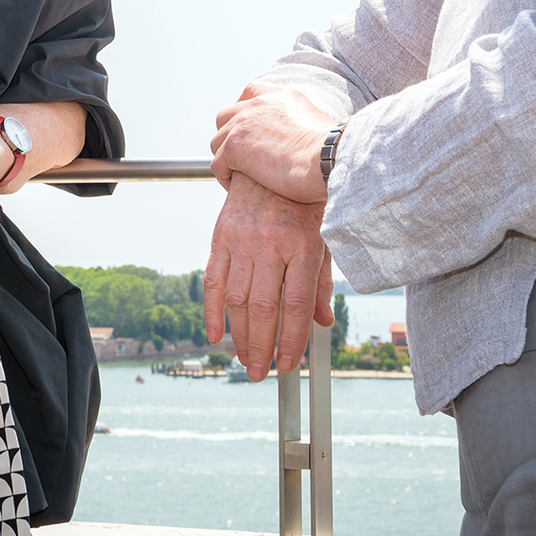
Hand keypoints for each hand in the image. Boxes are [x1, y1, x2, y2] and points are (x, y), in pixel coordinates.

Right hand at [201, 175, 333, 380]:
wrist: (272, 162)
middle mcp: (271, 244)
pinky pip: (212, 280)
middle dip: (261, 346)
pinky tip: (215, 335)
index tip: (289, 365)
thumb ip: (322, 282)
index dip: (292, 339)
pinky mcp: (221, 236)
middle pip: (264, 307)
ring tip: (244, 359)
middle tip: (259, 373)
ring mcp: (243, 240)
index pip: (296, 304)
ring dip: (238, 335)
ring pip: (236, 299)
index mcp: (303, 246)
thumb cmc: (304, 204)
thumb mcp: (324, 239)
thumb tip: (324, 322)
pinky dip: (211, 311)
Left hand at [211, 82, 336, 202]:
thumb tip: (301, 142)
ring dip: (226, 159)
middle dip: (230, 136)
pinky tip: (237, 187)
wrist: (329, 159)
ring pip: (217, 141)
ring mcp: (243, 124)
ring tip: (240, 176)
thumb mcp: (317, 126)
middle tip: (242, 158)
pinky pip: (217, 164)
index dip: (243, 112)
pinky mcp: (234, 147)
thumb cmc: (333, 153)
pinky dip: (224, 177)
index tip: (247, 130)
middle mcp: (258, 104)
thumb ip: (300, 126)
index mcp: (280, 97)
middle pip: (226, 116)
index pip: (250, 93)